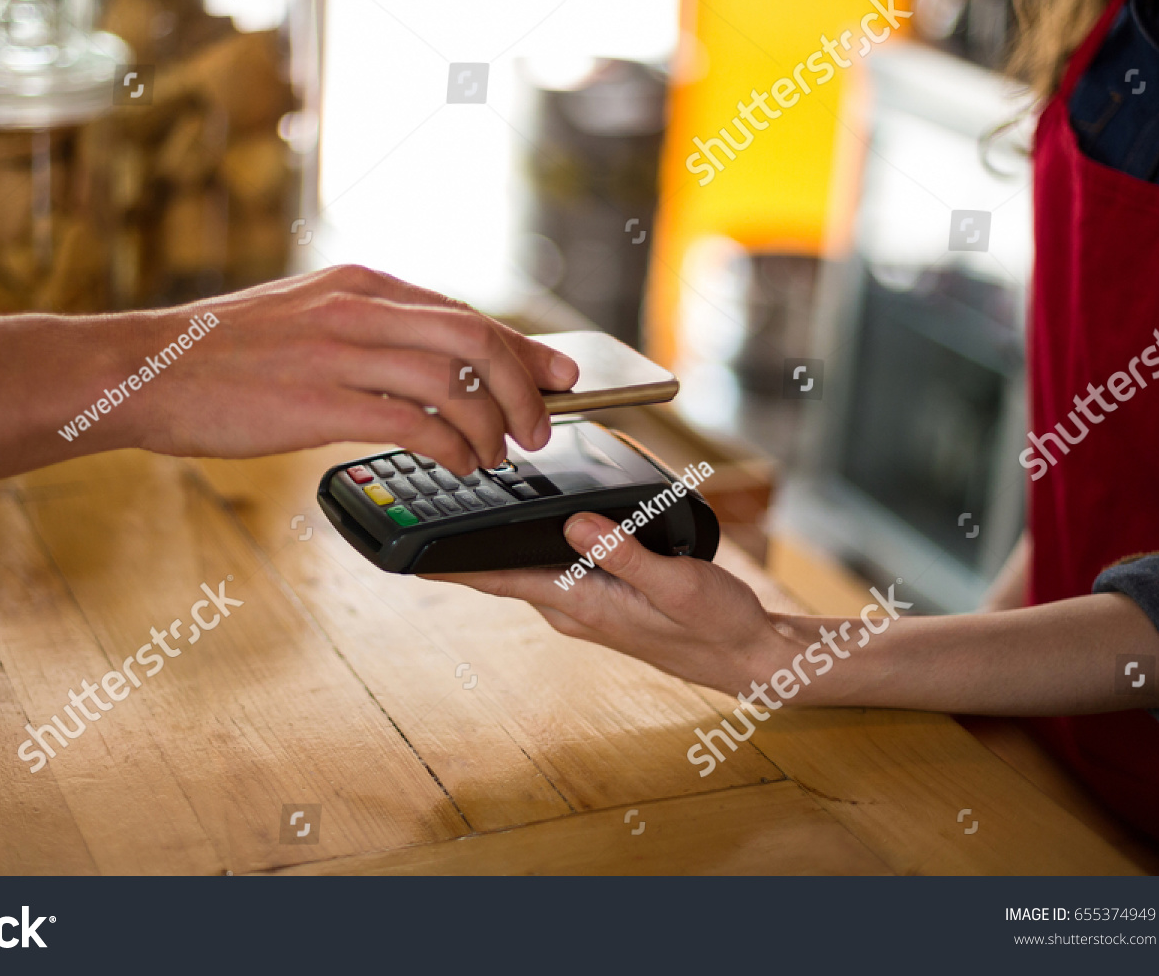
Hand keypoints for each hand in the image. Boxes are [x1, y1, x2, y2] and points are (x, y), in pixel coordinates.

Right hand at [129, 265, 579, 472]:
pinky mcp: (321, 401)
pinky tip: (457, 464)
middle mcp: (357, 309)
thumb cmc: (216, 356)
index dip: (520, 347)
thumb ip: (361, 331)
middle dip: (523, 385)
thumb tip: (421, 362)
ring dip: (491, 425)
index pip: (462, 311)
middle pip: (475, 337)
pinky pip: (416, 422)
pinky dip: (453, 446)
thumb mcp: (300, 318)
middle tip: (541, 425)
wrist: (146, 371)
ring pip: (454, 381)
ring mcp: (340, 353)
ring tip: (496, 455)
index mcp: (357, 286)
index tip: (555, 374)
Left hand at [428, 512, 792, 692]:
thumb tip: (575, 525)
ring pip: (527, 564)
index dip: (453, 563)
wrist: (748, 655)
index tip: (409, 548)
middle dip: (465, 541)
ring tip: (460, 505)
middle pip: (503, 567)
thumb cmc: (717, 625)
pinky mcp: (599, 595)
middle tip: (424, 503)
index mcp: (580, 603)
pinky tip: (528, 521)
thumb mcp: (678, 584)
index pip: (501, 577)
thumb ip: (624, 554)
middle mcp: (571, 605)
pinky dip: (534, 542)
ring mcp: (583, 602)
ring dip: (497, 540)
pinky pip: (553, 564)